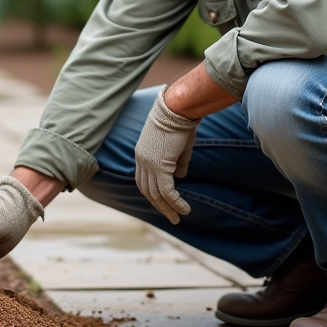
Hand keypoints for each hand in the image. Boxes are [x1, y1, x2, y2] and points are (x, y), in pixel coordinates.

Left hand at [134, 87, 199, 223]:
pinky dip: (175, 203)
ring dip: (167, 208)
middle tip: (171, 217)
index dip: (153, 193)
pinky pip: (167, 191)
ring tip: (178, 218)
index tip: (163, 202)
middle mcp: (141, 160)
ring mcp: (149, 163)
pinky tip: (184, 209)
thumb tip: (180, 177)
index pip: (143, 179)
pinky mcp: (160, 166)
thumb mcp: (178, 146)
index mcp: (142, 153)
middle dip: (159, 206)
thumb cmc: (180, 122)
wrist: (177, 108)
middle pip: (147, 190)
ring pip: (156, 194)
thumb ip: (177, 163)